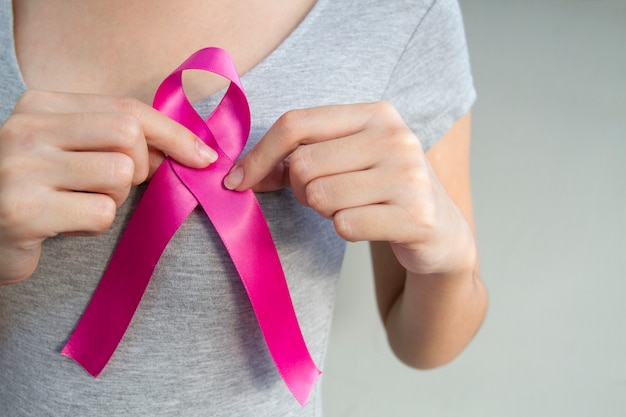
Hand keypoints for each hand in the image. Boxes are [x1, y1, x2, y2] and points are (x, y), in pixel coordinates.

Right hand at [0, 90, 216, 283]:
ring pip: (119, 176)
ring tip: (81, 202)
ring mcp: (22, 168)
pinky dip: (96, 224)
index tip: (203, 156)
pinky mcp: (25, 211)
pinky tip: (67, 223)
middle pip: (128, 136)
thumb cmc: (39, 186)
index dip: (173, 133)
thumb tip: (189, 149)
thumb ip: (118, 139)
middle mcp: (27, 129)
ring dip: (115, 198)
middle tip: (115, 185)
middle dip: (140, 167)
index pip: (127, 110)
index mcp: (41, 105)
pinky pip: (101, 213)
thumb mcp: (73, 149)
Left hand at [223, 101, 475, 276]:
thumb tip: (240, 174)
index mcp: (376, 114)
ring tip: (354, 207)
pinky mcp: (414, 217)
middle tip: (327, 196)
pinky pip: (344, 225)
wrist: (441, 229)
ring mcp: (409, 177)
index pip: (297, 124)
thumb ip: (301, 155)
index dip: (258, 155)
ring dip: (326, 211)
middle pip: (303, 165)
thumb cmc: (383, 190)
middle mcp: (395, 138)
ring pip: (319, 197)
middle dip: (301, 190)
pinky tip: (370, 224)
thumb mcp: (349, 158)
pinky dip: (345, 230)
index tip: (237, 181)